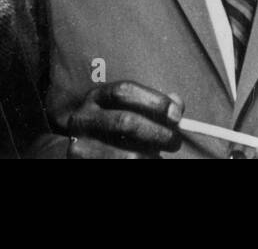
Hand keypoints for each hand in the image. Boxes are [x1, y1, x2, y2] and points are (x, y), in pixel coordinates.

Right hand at [65, 80, 182, 157]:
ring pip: (129, 156)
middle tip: (175, 142)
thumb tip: (177, 106)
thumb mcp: (127, 111)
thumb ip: (153, 106)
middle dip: (158, 133)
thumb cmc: (114, 131)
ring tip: (158, 157)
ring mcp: (80, 147)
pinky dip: (145, 165)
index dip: (153, 101)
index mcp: (96, 98)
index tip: (177, 115)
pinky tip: (146, 162)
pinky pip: (123, 167)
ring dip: (152, 157)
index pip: (124, 91)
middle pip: (126, 122)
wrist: (82, 154)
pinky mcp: (84, 165)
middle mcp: (83, 119)